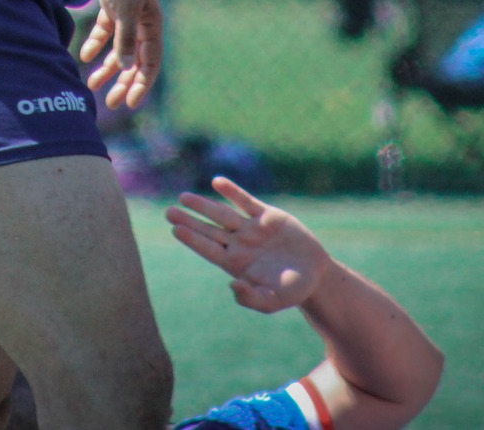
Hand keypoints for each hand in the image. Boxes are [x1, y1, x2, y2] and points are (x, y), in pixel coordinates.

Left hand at [82, 0, 162, 108]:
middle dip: (123, 82)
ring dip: (107, 67)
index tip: (129, 104)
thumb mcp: (124, 8)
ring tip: (91, 84)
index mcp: (152, 24)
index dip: (142, 84)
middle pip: (135, 60)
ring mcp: (127, 13)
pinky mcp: (112, 5)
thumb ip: (126, 38)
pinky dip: (95, 44)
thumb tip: (129, 68)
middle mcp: (142, 21)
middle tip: (110, 103)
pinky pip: (106, 32)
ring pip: (119, 48)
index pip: (151, 62)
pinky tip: (83, 56)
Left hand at [168, 177, 332, 313]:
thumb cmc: (291, 291)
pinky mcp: (268, 216)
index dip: (193, 239)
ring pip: (223, 214)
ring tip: (184, 197)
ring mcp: (252, 228)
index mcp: (236, 264)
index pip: (209, 249)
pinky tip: (217, 182)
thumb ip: (251, 298)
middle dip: (190, 220)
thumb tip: (232, 286)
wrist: (315, 274)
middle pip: (209, 230)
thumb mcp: (272, 301)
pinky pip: (246, 201)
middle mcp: (239, 244)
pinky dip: (232, 192)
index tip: (175, 229)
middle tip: (168, 212)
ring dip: (204, 205)